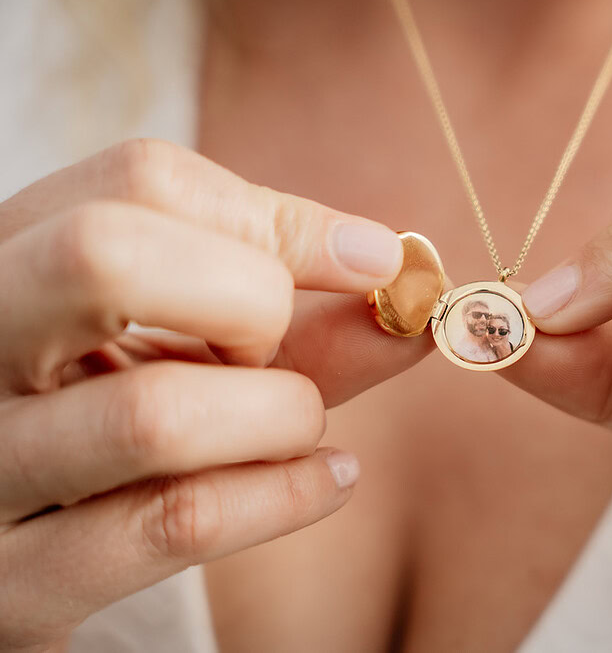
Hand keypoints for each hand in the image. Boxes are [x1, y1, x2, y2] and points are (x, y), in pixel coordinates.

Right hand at [0, 140, 431, 651]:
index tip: (371, 259)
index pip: (140, 179)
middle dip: (251, 300)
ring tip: (302, 425)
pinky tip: (330, 479)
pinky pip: (173, 523)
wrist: (25, 553)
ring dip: (281, 415)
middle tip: (274, 348)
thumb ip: (303, 318)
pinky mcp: (11, 586)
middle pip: (104, 255)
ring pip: (155, 413)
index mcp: (9, 259)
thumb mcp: (193, 350)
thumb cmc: (123, 421)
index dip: (281, 215)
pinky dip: (285, 496)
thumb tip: (416, 285)